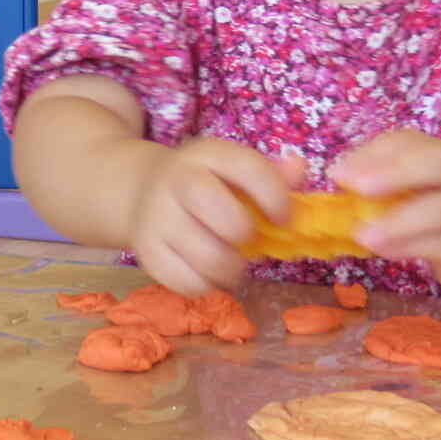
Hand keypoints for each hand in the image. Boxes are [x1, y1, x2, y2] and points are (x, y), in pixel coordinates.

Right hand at [126, 137, 302, 296]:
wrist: (142, 191)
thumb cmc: (206, 184)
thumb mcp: (233, 168)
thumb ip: (271, 173)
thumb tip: (299, 169)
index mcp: (207, 154)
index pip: (247, 168)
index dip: (274, 196)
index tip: (284, 218)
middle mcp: (177, 180)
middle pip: (220, 213)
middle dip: (245, 234)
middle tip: (248, 239)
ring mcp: (157, 217)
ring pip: (206, 257)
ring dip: (230, 268)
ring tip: (232, 261)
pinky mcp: (146, 251)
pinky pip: (185, 282)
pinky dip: (205, 285)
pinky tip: (207, 272)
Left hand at [328, 130, 440, 287]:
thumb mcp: (430, 175)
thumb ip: (389, 169)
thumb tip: (341, 174)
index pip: (416, 144)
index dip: (378, 154)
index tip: (338, 172)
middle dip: (396, 173)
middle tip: (356, 187)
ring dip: (401, 223)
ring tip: (364, 235)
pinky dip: (414, 250)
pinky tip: (387, 251)